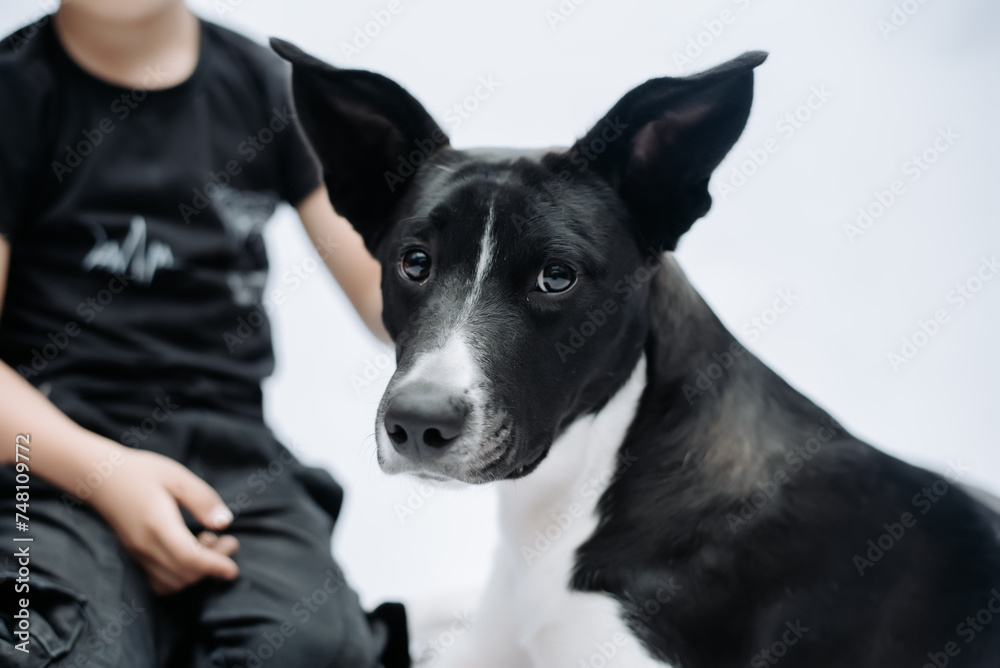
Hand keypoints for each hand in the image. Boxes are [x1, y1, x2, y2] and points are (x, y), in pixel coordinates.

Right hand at [88, 447, 239, 594]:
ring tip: (210, 543)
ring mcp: (137, 554)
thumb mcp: (177, 477)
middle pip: (183, 573)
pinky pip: (158, 581)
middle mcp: (145, 546)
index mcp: (158, 524)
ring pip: (172, 582)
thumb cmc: (142, 472)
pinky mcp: (134, 557)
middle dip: (213, 565)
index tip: (233, 570)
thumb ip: (202, 500)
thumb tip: (224, 522)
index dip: (213, 566)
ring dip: (197, 571)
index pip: (188, 557)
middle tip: (231, 543)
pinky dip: (180, 577)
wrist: (101, 477)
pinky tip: (191, 555)